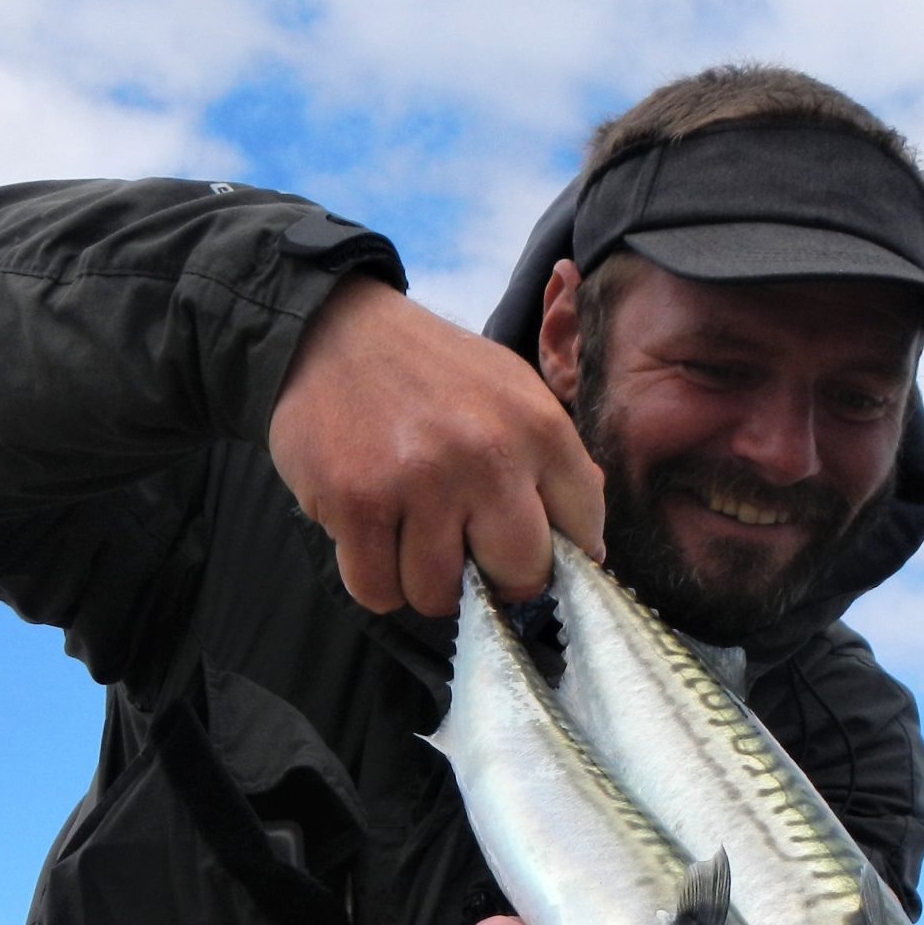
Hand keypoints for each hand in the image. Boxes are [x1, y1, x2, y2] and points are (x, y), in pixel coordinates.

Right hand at [269, 276, 605, 616]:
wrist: (337, 329)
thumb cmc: (433, 372)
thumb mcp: (514, 393)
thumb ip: (555, 465)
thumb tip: (587, 550)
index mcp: (540, 429)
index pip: (582, 533)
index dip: (556, 554)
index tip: (526, 548)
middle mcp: (488, 458)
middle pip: (519, 576)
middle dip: (495, 578)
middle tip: (467, 551)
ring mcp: (420, 483)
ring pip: (439, 595)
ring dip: (425, 581)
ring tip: (412, 538)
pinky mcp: (356, 503)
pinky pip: (375, 590)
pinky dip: (374, 580)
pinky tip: (374, 541)